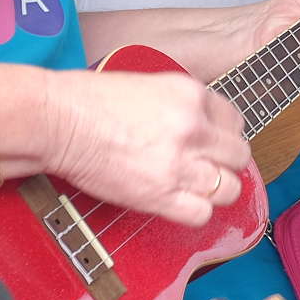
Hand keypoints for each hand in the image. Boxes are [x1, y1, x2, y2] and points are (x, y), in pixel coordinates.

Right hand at [46, 68, 250, 226]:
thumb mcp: (150, 85)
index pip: (235, 120)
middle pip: (238, 155)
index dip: (226, 134)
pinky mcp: (161, 195)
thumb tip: (199, 124)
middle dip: (226, 162)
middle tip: (209, 166)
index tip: (216, 143)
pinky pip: (202, 214)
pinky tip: (180, 202)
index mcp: (191, 95)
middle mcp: (193, 128)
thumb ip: (181, 104)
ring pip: (229, 187)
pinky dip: (195, 212)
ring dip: (216, 190)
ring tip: (197, 187)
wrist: (61, 120)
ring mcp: (179, 163)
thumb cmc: (90, 100)